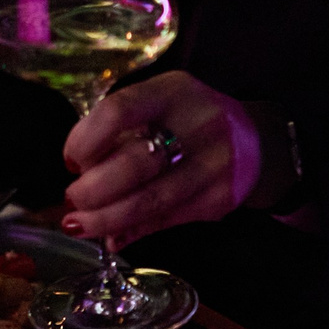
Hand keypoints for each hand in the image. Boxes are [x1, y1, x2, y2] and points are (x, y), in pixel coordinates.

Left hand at [61, 71, 264, 245]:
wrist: (257, 140)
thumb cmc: (186, 118)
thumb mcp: (158, 104)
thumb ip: (119, 128)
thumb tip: (77, 171)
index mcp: (172, 92)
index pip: (119, 111)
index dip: (85, 140)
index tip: (71, 160)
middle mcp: (198, 125)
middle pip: (134, 164)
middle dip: (93, 189)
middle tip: (73, 199)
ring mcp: (214, 164)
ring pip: (150, 201)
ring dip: (106, 219)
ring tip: (79, 224)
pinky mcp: (221, 199)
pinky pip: (168, 220)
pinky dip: (134, 231)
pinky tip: (113, 236)